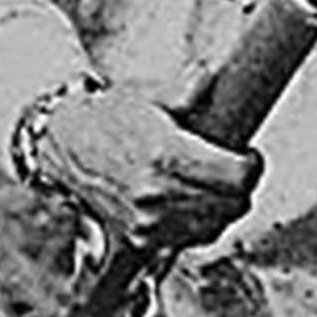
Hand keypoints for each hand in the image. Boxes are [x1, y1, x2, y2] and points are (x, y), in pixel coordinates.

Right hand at [39, 82, 262, 257]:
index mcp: (167, 155)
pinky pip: (189, 240)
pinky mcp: (140, 239)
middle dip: (242, 186)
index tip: (249, 156)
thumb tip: (211, 77)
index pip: (238, 177)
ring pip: (215, 227)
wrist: (64, 145)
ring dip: (223, 208)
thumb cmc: (107, 117)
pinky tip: (196, 204)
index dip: (253, 166)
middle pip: (233, 205)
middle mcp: (158, 194)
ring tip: (216, 185)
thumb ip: (189, 87)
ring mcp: (149, 221)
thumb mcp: (149, 93)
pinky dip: (200, 225)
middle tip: (236, 169)